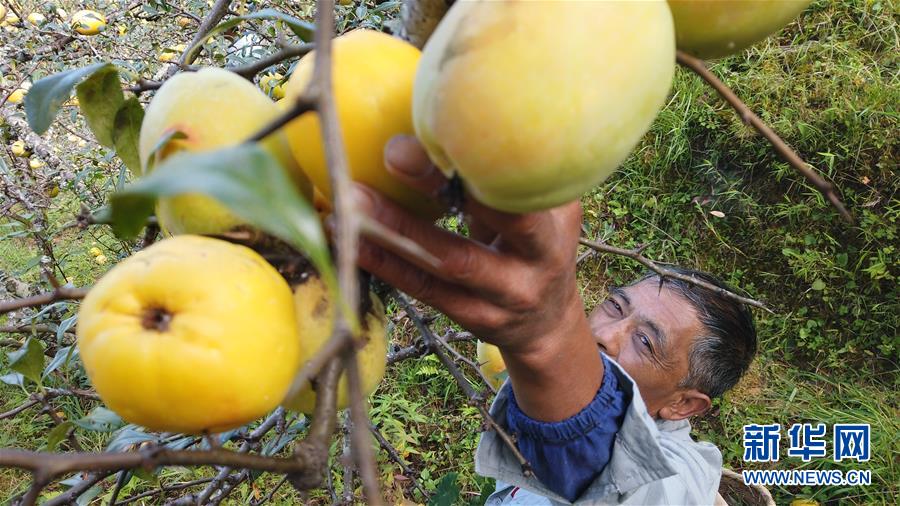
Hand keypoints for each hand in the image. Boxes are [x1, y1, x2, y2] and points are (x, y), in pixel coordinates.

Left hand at [351, 135, 601, 420]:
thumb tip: (463, 102)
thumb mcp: (550, 208)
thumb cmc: (538, 244)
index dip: (489, 163)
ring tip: (350, 200)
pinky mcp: (471, 318)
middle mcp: (535, 264)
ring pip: (443, 264)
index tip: (450, 123)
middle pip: (488, 222)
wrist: (547, 322)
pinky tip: (351, 240)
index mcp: (555, 226)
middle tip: (392, 151)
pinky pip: (423, 288)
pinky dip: (385, 261)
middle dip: (434, 188)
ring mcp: (502, 297)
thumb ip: (519, 171)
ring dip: (394, 230)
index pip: (526, 193)